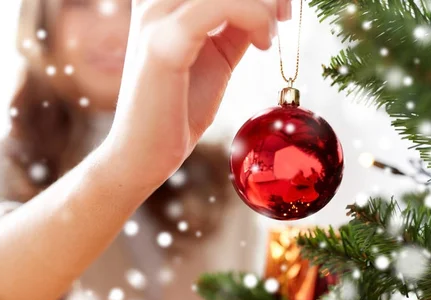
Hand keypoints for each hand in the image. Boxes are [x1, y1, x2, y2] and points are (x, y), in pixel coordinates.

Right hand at [102, 0, 291, 187]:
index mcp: (162, 0)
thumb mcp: (217, 53)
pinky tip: (264, 43)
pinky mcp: (163, 44)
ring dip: (262, 1)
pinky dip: (254, 17)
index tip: (280, 5)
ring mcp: (154, 17)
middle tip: (283, 12)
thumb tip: (269, 2)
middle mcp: (153, 0)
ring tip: (271, 31)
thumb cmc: (181, 105)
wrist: (147, 153)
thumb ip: (237, 23)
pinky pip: (220, 6)